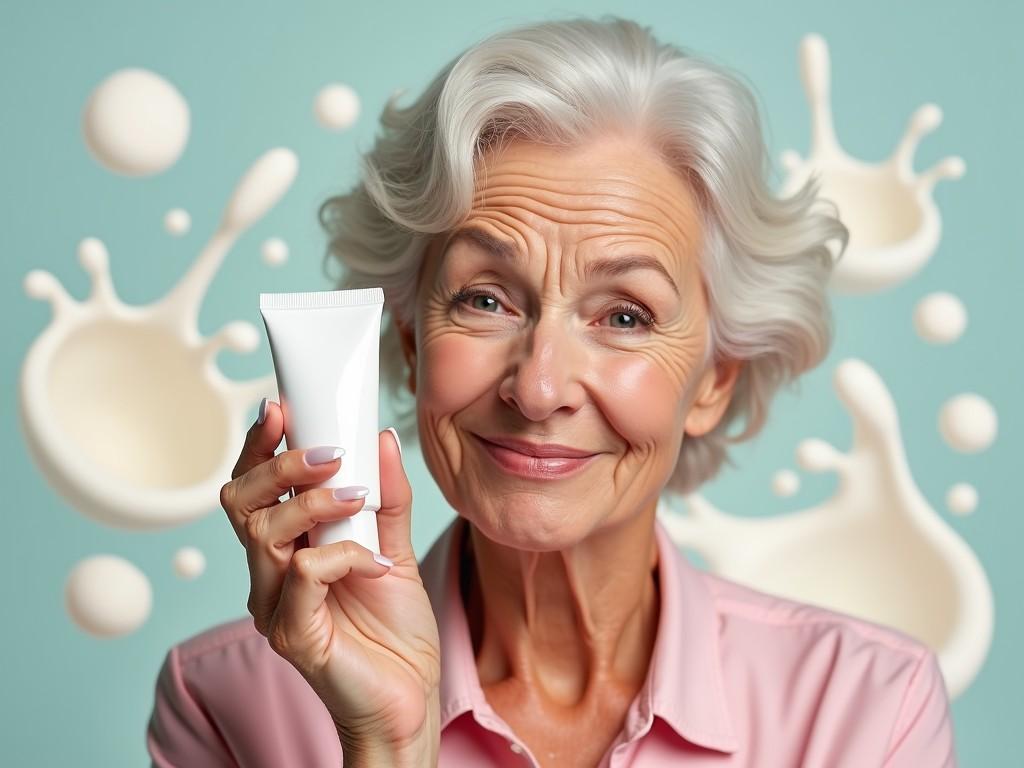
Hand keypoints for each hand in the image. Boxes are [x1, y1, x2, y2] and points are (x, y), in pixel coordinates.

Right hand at [219, 399, 440, 763]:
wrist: (410, 697)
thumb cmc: (395, 630)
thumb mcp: (394, 548)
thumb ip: (386, 498)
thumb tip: (379, 437)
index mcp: (285, 550)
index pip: (252, 488)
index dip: (258, 446)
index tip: (282, 407)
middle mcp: (268, 576)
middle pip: (240, 503)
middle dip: (279, 465)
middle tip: (328, 453)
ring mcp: (275, 606)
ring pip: (263, 533)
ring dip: (312, 504)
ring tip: (357, 499)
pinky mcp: (293, 635)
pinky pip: (303, 575)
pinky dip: (343, 557)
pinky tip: (377, 565)